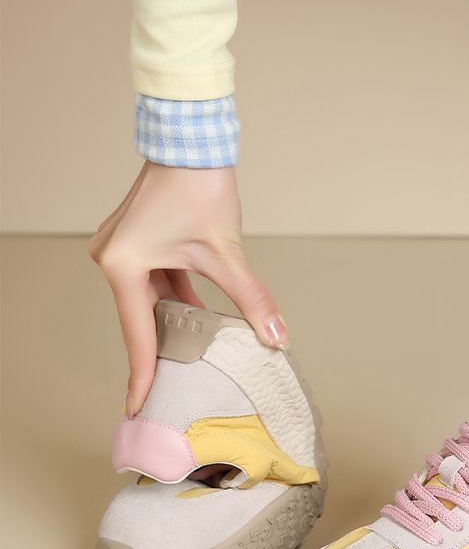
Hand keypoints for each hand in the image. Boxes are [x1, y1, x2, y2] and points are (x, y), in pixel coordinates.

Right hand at [89, 162, 287, 416]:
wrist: (191, 139)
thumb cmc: (200, 186)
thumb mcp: (226, 252)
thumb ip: (251, 298)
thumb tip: (277, 335)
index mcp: (124, 265)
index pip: (139, 333)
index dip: (144, 374)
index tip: (138, 408)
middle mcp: (112, 258)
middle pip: (141, 316)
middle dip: (163, 348)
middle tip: (171, 390)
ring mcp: (120, 248)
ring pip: (149, 298)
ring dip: (173, 320)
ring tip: (189, 358)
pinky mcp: (134, 239)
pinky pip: (152, 279)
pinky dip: (173, 297)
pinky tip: (195, 318)